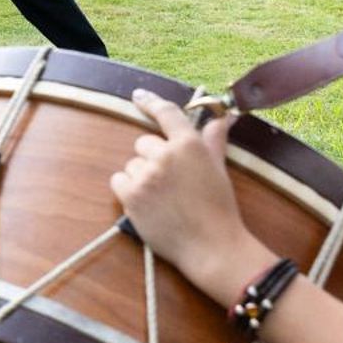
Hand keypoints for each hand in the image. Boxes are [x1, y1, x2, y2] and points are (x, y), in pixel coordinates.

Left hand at [110, 91, 265, 297]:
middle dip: (153, 159)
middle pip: (143, 143)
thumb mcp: (219, 169)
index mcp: (189, 144)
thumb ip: (213, 140)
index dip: (150, 102)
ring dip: (142, 177)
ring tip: (164, 198)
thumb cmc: (219, 208)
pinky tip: (148, 204)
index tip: (138, 96)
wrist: (212, 247)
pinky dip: (128, 191)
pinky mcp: (131, 195)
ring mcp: (146, 175)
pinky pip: (118, 181)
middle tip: (172, 182)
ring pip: (132, 164)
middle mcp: (165, 155)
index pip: (166, 113)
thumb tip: (223, 118)